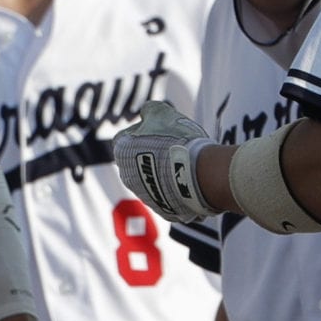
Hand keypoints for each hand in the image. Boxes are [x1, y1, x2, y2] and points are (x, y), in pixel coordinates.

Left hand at [114, 102, 218, 224]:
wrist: (198, 175)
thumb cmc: (177, 141)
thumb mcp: (162, 112)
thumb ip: (150, 110)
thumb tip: (146, 112)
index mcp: (122, 151)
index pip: (127, 137)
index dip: (146, 131)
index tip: (163, 130)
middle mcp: (127, 176)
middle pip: (140, 160)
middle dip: (156, 154)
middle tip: (177, 146)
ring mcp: (145, 195)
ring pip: (155, 179)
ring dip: (167, 171)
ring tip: (188, 162)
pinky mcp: (163, 210)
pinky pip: (170, 195)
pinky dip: (179, 189)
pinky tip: (192, 179)